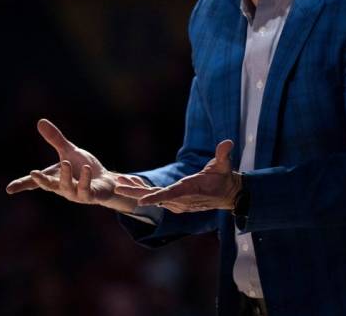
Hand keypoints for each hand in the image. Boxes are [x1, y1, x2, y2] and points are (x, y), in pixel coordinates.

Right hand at [5, 119, 151, 212]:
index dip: (22, 185)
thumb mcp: (69, 151)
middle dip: (41, 180)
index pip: (36, 183)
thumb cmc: (84, 168)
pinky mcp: (90, 195)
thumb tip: (40, 121)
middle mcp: (62, 188)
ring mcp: (76, 194)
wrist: (105, 181)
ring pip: (67, 187)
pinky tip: (86, 168)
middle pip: (49, 185)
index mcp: (54, 178)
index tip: (9, 189)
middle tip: (33, 173)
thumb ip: (55, 140)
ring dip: (66, 176)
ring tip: (65, 162)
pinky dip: (85, 179)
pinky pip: (86, 189)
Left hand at [115, 140, 240, 212]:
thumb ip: (223, 155)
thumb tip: (228, 143)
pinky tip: (133, 184)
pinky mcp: (176, 203)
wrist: (227, 195)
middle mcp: (181, 199)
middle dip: (136, 191)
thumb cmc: (224, 178)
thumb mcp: (224, 165)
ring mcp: (178, 203)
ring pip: (153, 196)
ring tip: (120, 181)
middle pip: (155, 196)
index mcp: (190, 190)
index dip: (156, 198)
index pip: (170, 194)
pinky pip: (156, 198)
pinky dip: (144, 191)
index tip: (141, 201)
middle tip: (118, 185)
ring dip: (136, 189)